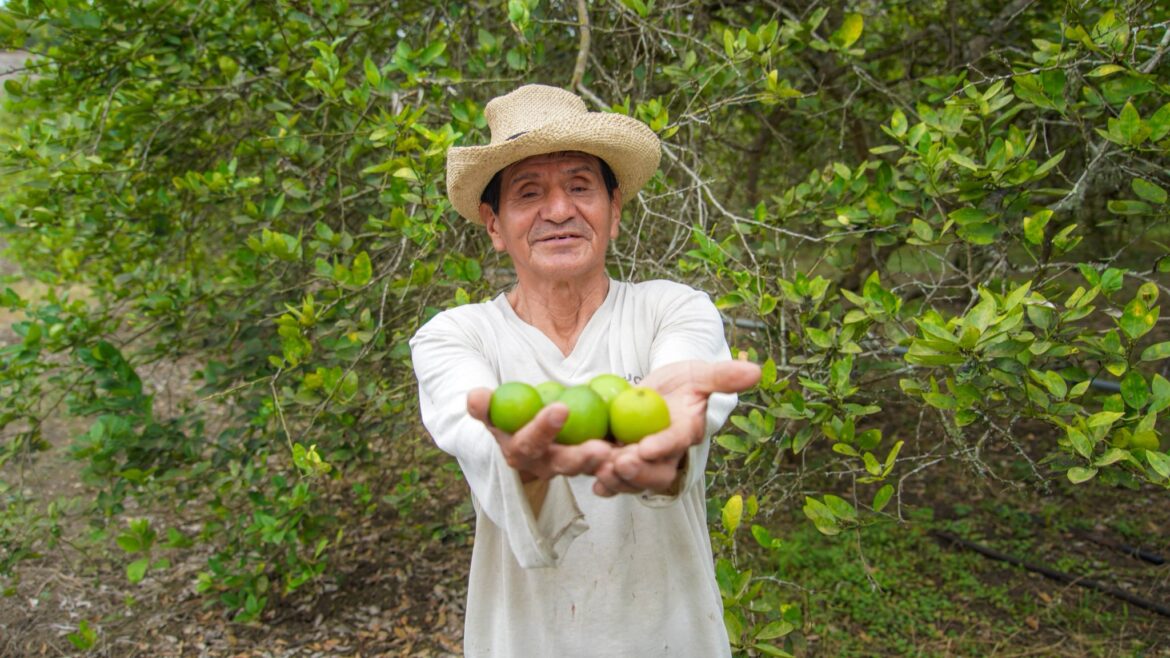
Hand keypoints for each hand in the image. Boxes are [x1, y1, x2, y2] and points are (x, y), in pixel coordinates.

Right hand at [467, 388, 614, 481]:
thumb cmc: (508, 413)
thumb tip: (474, 396)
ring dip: (607, 464)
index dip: (542, 429)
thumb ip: (485, 405)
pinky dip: (623, 459)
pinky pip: (608, 464)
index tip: (560, 408)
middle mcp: (545, 466)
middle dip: (581, 457)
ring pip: (590, 469)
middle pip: (564, 465)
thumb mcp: (494, 408)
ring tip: (623, 454)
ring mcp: (570, 467)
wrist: (525, 427)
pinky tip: (641, 449)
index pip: (529, 444)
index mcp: (519, 453)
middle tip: (600, 445)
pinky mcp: (592, 464)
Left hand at [592, 359, 760, 496]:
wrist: (660, 392)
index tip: (647, 447)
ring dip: (615, 478)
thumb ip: (722, 376)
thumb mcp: (699, 373)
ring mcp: (642, 463)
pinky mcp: (620, 462)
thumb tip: (755, 371)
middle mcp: (665, 456)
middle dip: (637, 472)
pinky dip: (600, 479)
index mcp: (684, 433)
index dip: (663, 446)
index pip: (676, 442)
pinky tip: (590, 476)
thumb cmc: (683, 382)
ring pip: (630, 480)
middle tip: (619, 463)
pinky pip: (610, 476)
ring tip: (599, 469)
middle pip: (654, 473)